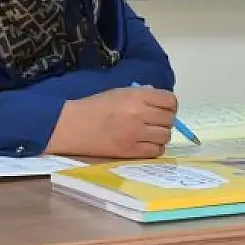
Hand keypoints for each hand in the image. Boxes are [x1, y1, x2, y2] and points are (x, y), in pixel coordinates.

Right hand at [45, 86, 177, 158]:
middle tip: (156, 120)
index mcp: (136, 96)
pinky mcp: (131, 151)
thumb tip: (160, 99)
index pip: (169, 101)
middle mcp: (140, 114)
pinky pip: (156, 151)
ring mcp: (136, 134)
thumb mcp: (120, 92)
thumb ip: (142, 94)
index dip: (170, 104)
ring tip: (151, 133)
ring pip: (166, 136)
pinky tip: (146, 143)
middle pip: (169, 119)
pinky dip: (155, 147)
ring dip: (161, 134)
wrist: (74, 126)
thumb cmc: (95, 106)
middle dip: (165, 119)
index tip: (164, 107)